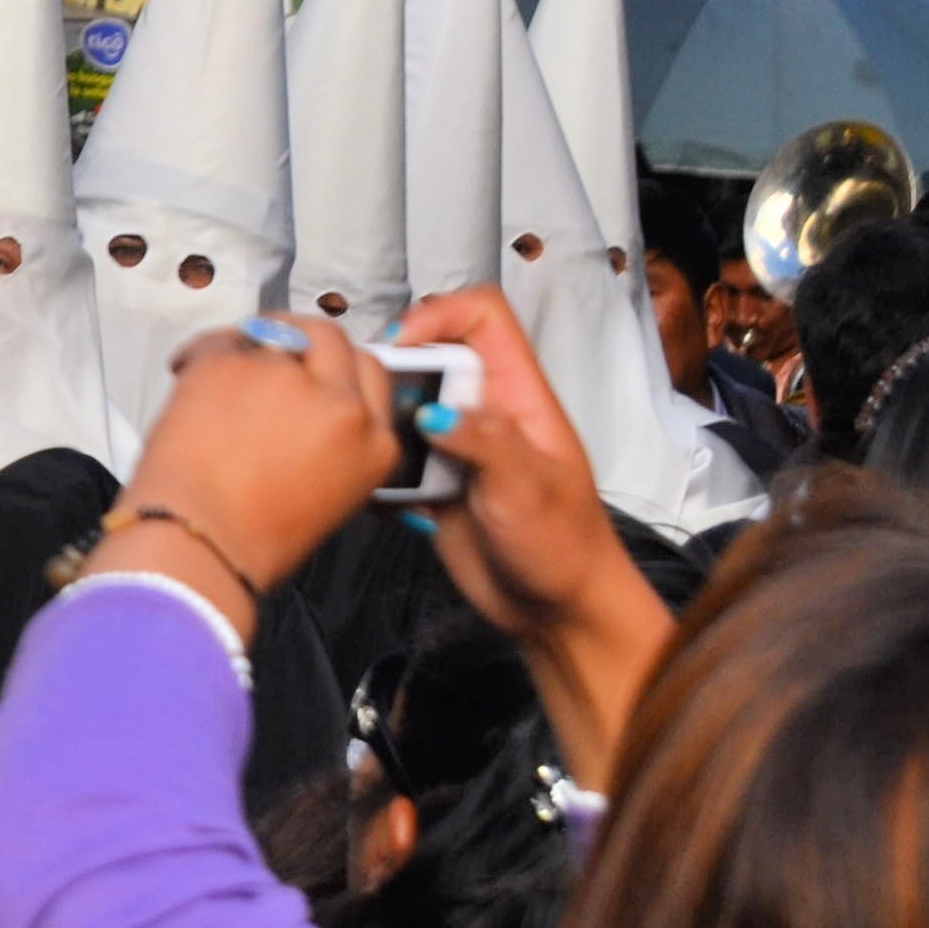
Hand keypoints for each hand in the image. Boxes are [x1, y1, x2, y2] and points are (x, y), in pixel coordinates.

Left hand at [98, 313, 398, 636]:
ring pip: (272, 331)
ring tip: (223, 377)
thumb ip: (334, 440)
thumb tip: (310, 403)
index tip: (315, 364)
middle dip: (301, 338)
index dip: (338, 364)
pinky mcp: (232, 363)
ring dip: (249, 346)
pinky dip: (201, 352)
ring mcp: (287, 378)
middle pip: (330, 338)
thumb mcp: (329, 492)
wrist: (199, 540)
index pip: (372, 371)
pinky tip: (188, 375)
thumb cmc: (253, 534)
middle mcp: (342, 405)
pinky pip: (220, 339)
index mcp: (375, 443)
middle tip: (270, 350)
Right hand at [394, 287, 672, 775]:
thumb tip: (430, 411)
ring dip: (378, 420)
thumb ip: (485, 441)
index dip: (438, 315)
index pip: (481, 316)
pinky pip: (393, 456)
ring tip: (365, 447)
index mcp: (517, 395)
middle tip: (368, 403)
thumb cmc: (563, 545)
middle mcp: (483, 410)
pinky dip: (376, 466)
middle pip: (427, 354)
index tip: (402, 349)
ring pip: (402, 404)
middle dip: (391, 370)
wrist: (558, 612)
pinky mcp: (433, 482)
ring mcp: (456, 446)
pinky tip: (372, 490)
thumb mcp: (529, 488)